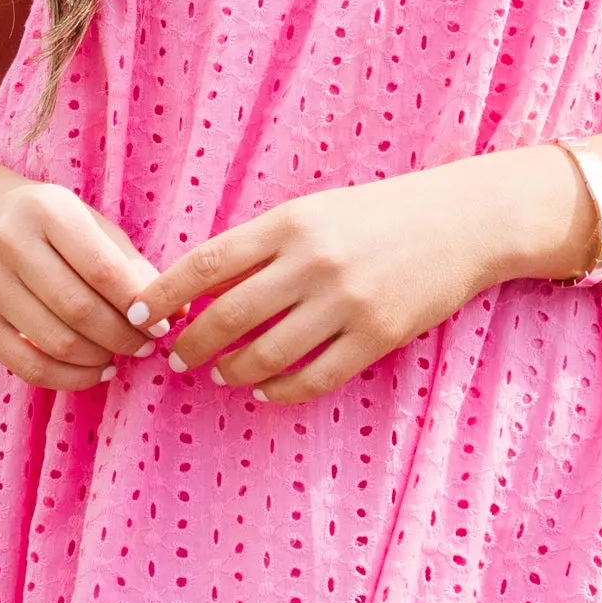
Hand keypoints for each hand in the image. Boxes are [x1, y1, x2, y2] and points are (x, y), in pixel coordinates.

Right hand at [0, 174, 168, 392]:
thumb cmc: (52, 227)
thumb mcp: (92, 227)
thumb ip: (132, 266)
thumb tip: (179, 311)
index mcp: (46, 210)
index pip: (102, 269)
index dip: (138, 305)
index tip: (162, 325)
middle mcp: (9, 243)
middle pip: (79, 310)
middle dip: (122, 337)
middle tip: (145, 347)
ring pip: (56, 342)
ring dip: (100, 359)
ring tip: (120, 356)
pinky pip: (28, 366)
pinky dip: (70, 378)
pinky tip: (95, 371)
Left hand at [126, 148, 590, 405]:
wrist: (462, 221)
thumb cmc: (379, 214)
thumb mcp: (314, 211)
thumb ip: (262, 245)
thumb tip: (202, 288)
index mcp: (289, 224)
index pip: (206, 264)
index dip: (164, 295)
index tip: (139, 315)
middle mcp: (312, 263)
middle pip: (226, 318)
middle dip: (190, 346)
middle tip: (176, 358)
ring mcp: (345, 303)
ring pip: (265, 356)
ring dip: (232, 372)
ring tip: (222, 374)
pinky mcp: (376, 336)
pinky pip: (313, 379)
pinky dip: (280, 391)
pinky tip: (267, 390)